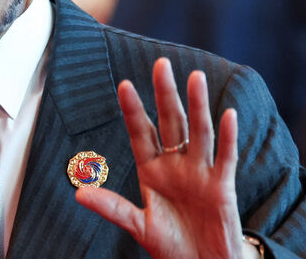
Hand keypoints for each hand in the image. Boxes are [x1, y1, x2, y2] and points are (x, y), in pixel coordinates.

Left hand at [76, 58, 251, 258]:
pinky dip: (227, 137)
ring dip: (197, 105)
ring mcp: (200, 173)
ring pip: (199, 132)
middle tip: (161, 64)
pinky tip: (227, 114)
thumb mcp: (138, 226)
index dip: (133, 110)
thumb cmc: (171, 243)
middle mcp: (176, 165)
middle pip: (171, 123)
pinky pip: (225, 158)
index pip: (141, 133)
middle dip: (165, 94)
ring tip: (194, 77)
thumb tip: (78, 193)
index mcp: (153, 171)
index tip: (124, 85)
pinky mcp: (222, 187)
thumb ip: (112, 208)